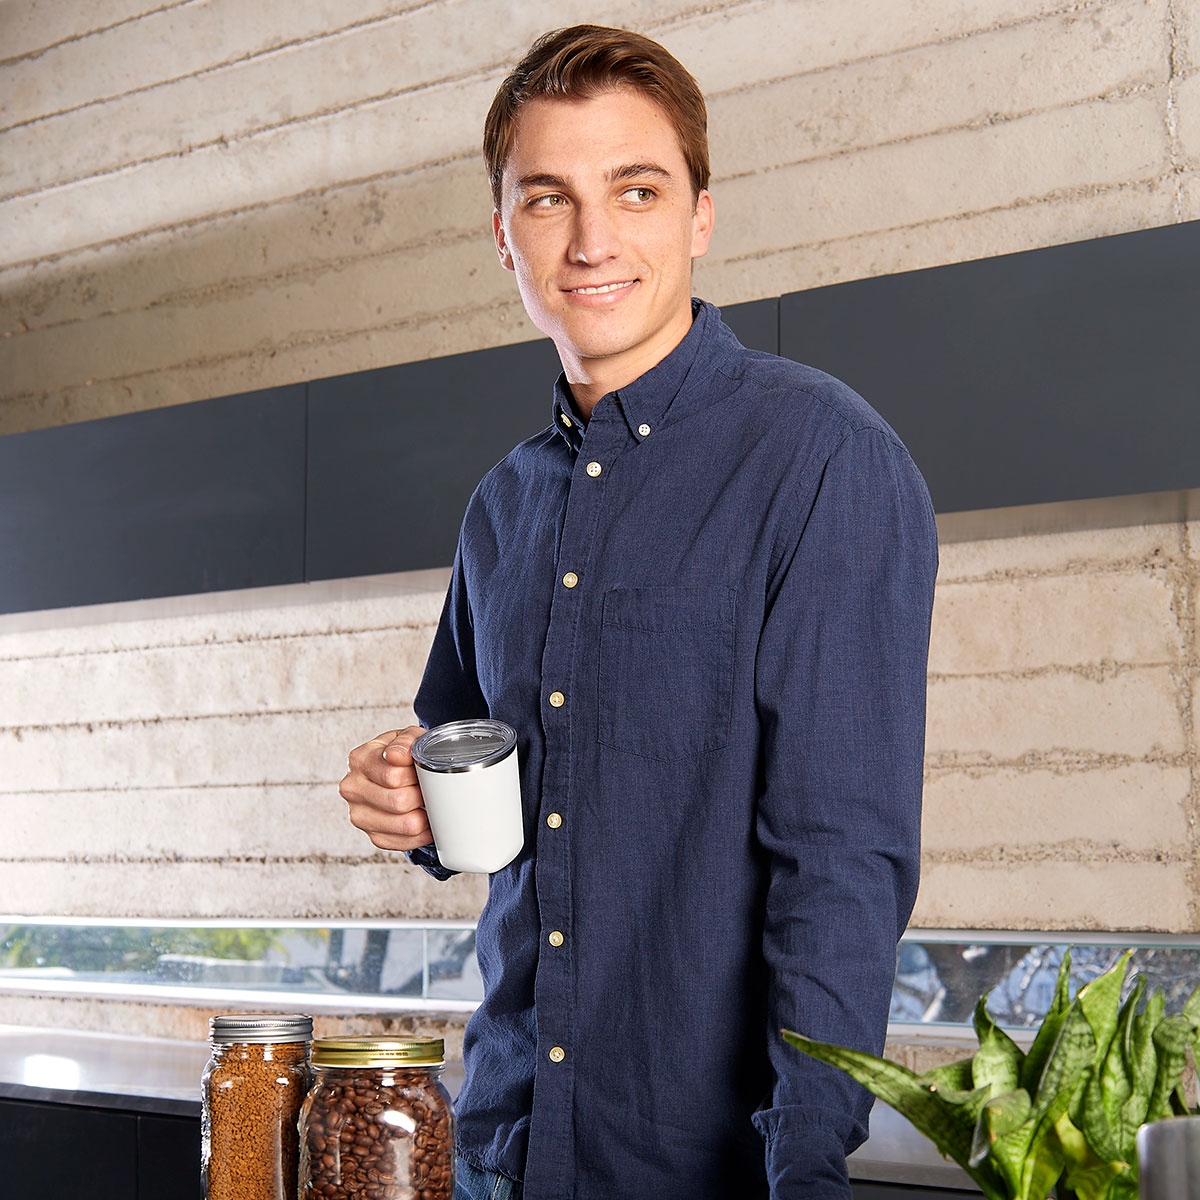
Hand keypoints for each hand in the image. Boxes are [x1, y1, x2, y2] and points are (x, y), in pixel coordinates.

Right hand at [339, 726, 432, 851]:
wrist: (395, 771)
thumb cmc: (402, 754)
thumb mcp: (407, 737)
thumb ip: (405, 741)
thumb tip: (398, 756)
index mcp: (359, 760)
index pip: (392, 775)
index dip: (416, 774)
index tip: (422, 770)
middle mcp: (353, 789)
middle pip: (400, 802)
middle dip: (422, 794)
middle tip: (428, 787)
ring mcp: (359, 815)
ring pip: (406, 825)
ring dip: (425, 815)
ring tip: (426, 802)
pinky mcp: (373, 836)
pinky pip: (406, 842)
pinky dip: (423, 833)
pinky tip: (424, 818)